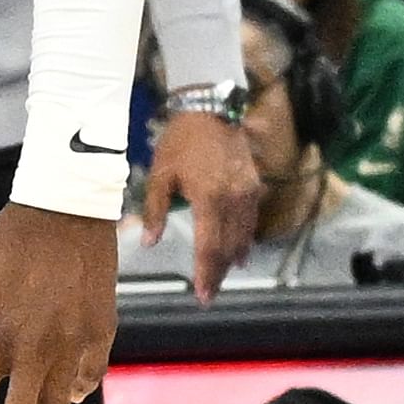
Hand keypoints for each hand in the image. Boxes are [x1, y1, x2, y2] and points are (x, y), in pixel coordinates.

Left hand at [143, 110, 258, 300]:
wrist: (210, 108)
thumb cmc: (180, 140)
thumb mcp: (160, 174)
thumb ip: (155, 210)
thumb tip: (149, 242)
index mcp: (208, 199)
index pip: (209, 247)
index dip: (206, 273)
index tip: (203, 295)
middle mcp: (232, 199)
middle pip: (229, 246)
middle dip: (219, 272)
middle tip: (211, 294)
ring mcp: (247, 192)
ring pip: (243, 236)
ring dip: (233, 259)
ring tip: (222, 277)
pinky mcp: (254, 184)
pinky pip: (251, 220)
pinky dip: (245, 239)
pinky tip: (241, 251)